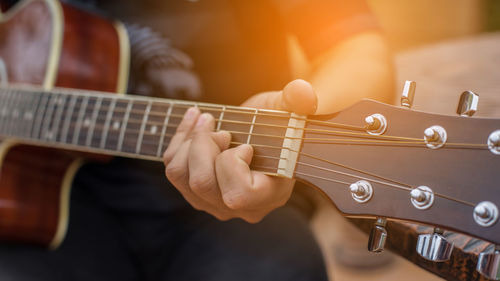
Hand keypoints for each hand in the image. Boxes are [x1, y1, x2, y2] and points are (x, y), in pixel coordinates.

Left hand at [163, 79, 316, 222]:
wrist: (263, 133)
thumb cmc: (279, 124)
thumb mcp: (289, 111)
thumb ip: (298, 103)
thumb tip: (302, 93)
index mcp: (270, 195)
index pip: (238, 195)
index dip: (232, 163)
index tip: (246, 144)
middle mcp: (242, 208)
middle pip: (202, 184)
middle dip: (203, 145)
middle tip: (220, 128)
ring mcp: (216, 203)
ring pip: (182, 178)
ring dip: (188, 141)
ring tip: (206, 120)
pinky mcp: (197, 192)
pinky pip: (174, 169)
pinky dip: (179, 139)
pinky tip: (194, 121)